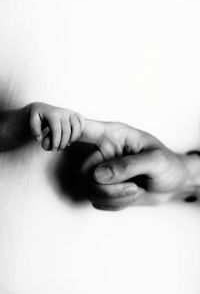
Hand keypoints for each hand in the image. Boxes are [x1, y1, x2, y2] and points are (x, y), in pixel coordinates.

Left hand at [29, 102, 83, 151]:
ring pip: (76, 127)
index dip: (56, 141)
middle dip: (63, 143)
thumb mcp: (33, 121)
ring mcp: (70, 112)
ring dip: (73, 138)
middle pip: (67, 130)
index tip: (54, 150)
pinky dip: (80, 131)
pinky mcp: (74, 113)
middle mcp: (63, 112)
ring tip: (67, 145)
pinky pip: (81, 122)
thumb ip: (34, 130)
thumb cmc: (38, 117)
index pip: (56, 130)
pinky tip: (73, 138)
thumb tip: (39, 139)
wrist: (43, 108)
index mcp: (53, 113)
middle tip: (59, 150)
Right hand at [78, 121, 199, 209]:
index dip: (66, 133)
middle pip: (82, 172)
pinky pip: (97, 201)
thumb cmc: (168, 165)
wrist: (174, 184)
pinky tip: (130, 194)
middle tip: (132, 187)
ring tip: (135, 189)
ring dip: (114, 197)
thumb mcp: (155, 161)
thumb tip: (98, 175)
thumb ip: (127, 165)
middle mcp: (103, 152)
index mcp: (113, 136)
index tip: (57, 142)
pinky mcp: (103, 188)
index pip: (83, 128)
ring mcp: (102, 171)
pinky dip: (115, 204)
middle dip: (106, 188)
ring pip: (89, 190)